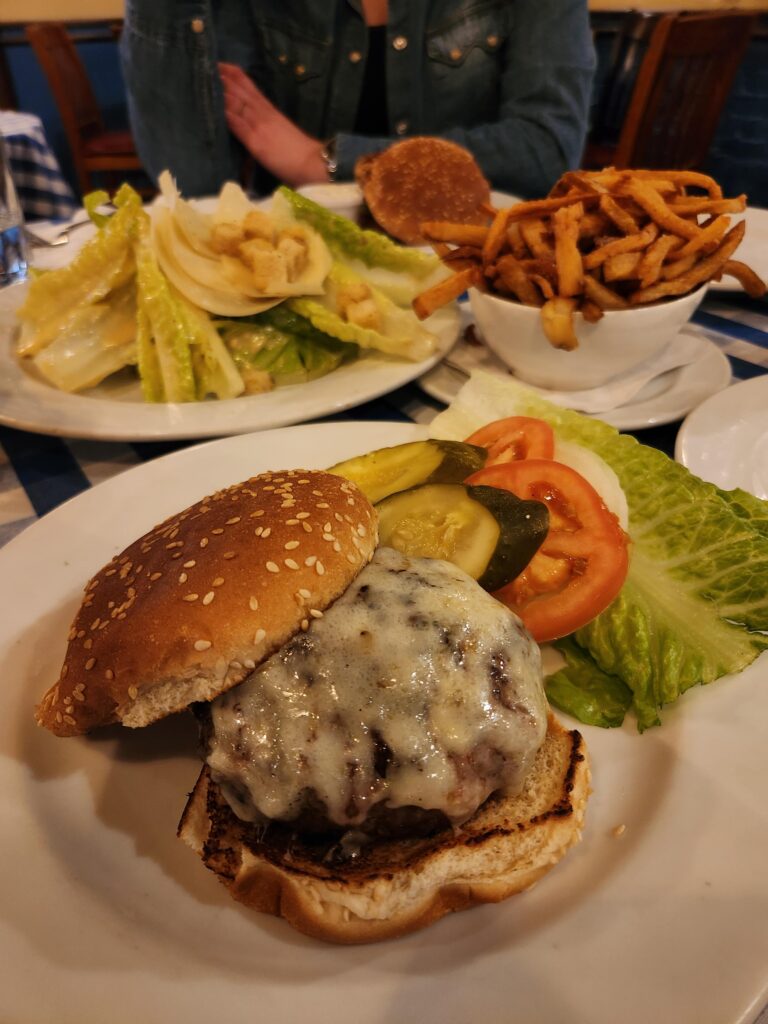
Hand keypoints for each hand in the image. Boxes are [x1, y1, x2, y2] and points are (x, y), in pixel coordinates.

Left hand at [218, 63, 327, 185]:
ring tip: (206, 79)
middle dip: (224, 78)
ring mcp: (259, 126)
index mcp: (271, 112)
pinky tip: (214, 105)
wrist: (313, 163)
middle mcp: (264, 114)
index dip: (236, 76)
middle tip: (207, 66)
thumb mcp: (284, 134)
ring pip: (237, 103)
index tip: (223, 66)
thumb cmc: (302, 154)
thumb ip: (270, 128)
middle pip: (241, 91)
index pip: (251, 88)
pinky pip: (238, 124)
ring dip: (221, 91)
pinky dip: (226, 113)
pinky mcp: (255, 141)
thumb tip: (257, 130)